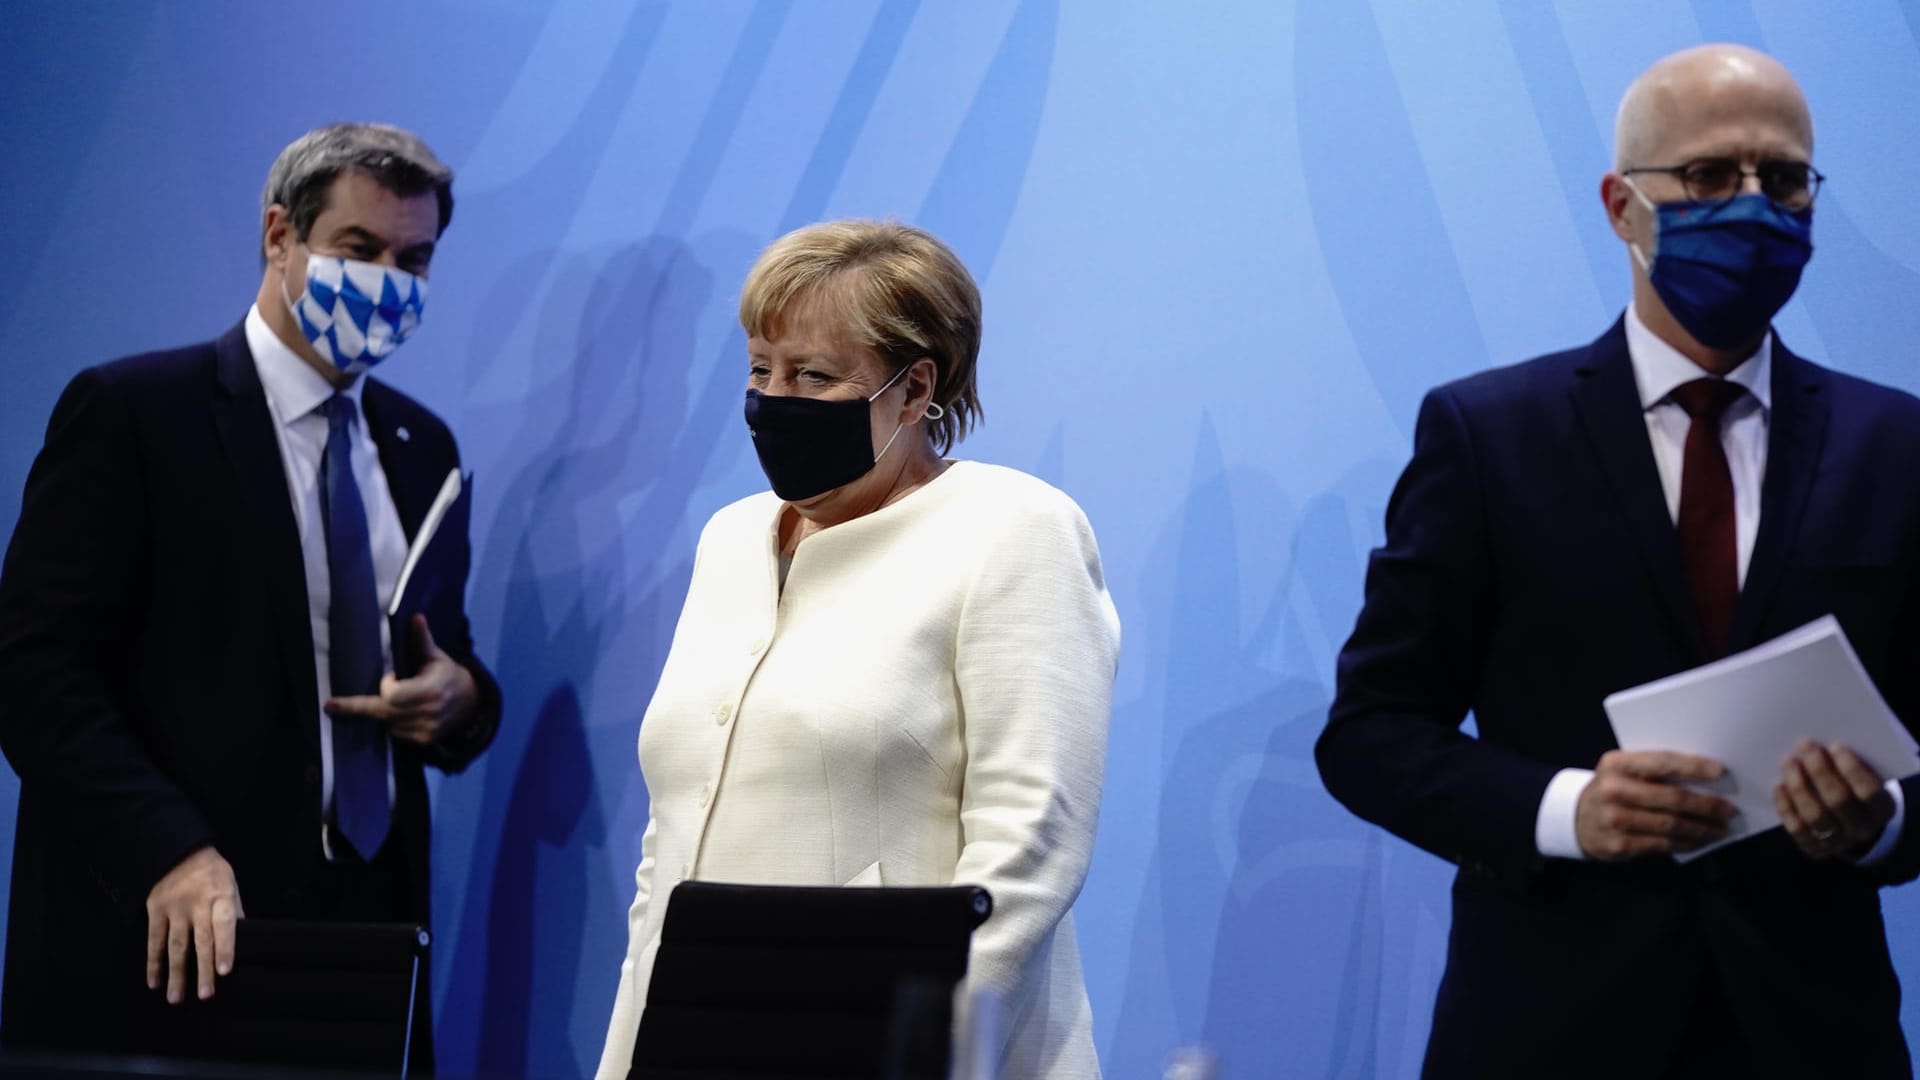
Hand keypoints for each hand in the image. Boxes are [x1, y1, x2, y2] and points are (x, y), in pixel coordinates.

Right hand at [145, 846, 241, 1002]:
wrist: (178, 852)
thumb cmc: (212, 873)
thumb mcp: (231, 885)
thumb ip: (235, 912)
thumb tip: (246, 940)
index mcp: (220, 895)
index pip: (224, 924)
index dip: (225, 947)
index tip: (225, 971)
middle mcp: (197, 904)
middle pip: (201, 940)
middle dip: (203, 969)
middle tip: (205, 995)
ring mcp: (174, 908)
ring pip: (176, 945)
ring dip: (176, 973)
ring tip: (176, 998)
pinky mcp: (155, 911)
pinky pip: (154, 940)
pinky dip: (153, 962)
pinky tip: (154, 982)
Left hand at [325, 615, 477, 745]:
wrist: (471, 704)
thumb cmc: (448, 675)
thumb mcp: (437, 657)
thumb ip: (423, 640)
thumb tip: (415, 617)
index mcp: (431, 690)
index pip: (393, 695)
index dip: (387, 686)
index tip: (391, 677)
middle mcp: (428, 712)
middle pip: (383, 711)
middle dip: (358, 707)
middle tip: (330, 706)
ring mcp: (426, 730)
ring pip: (387, 722)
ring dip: (382, 711)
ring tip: (395, 699)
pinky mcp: (424, 741)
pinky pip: (395, 733)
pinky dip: (392, 722)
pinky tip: (401, 713)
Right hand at [1576, 750, 1737, 859]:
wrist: (1575, 819)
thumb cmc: (1613, 789)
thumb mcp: (1622, 771)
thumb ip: (1654, 771)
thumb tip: (1707, 779)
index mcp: (1616, 764)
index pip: (1660, 762)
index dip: (1692, 767)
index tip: (1720, 771)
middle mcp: (1613, 790)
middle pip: (1671, 797)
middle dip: (1706, 805)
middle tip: (1729, 810)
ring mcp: (1615, 819)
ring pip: (1671, 824)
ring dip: (1702, 828)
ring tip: (1721, 828)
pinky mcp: (1620, 844)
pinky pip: (1663, 844)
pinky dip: (1687, 843)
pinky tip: (1700, 841)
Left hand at [1773, 740, 1893, 860]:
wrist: (1852, 827)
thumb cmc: (1856, 792)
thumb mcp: (1865, 780)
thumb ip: (1850, 767)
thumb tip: (1821, 746)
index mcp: (1882, 809)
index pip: (1868, 791)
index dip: (1851, 768)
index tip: (1834, 746)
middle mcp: (1862, 829)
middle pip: (1838, 800)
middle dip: (1819, 771)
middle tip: (1805, 746)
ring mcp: (1838, 842)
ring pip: (1815, 815)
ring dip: (1798, 786)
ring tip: (1788, 761)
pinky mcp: (1815, 849)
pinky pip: (1797, 829)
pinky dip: (1785, 806)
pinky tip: (1778, 785)